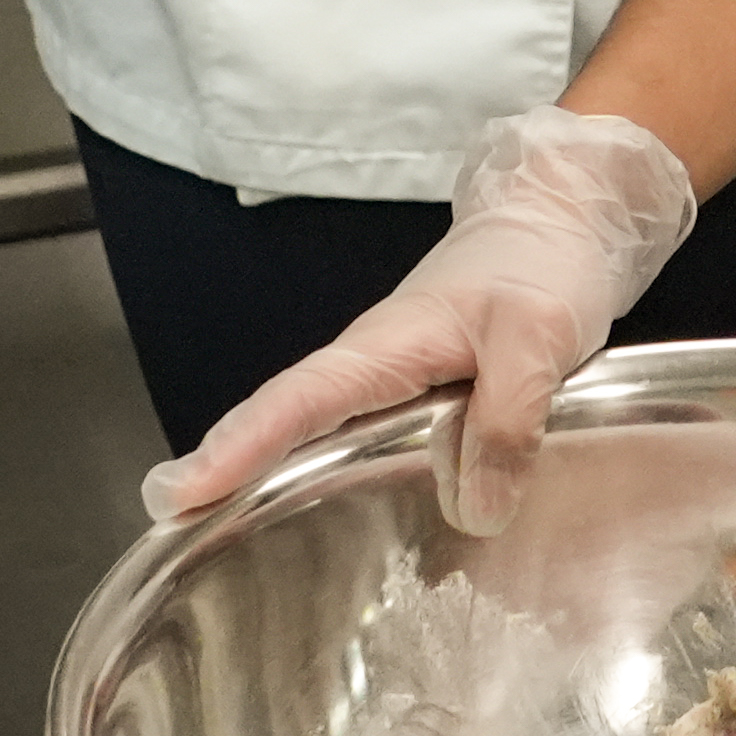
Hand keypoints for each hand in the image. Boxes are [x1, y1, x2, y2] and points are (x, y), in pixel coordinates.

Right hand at [149, 108, 697, 529]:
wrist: (567, 217)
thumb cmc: (544, 261)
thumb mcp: (537, 342)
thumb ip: (508, 424)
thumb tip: (478, 508)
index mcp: (386, 345)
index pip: (295, 402)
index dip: (236, 447)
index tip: (179, 487)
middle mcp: (377, 364)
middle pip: (286, 418)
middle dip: (226, 462)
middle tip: (169, 513)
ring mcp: (397, 378)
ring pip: (326, 431)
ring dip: (270, 468)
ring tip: (215, 519)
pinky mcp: (426, 391)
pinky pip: (373, 436)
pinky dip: (340, 468)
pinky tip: (330, 507)